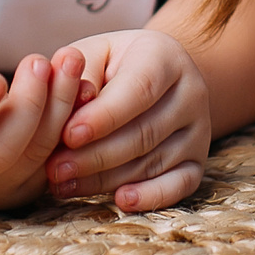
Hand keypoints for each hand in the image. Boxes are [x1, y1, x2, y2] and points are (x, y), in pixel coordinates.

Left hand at [47, 30, 210, 211]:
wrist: (154, 79)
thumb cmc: (111, 65)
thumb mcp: (93, 54)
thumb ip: (79, 73)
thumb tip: (74, 101)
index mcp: (165, 56)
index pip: (139, 89)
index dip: (104, 116)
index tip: (68, 135)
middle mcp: (191, 92)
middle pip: (144, 132)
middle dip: (95, 155)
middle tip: (55, 169)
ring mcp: (199, 129)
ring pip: (153, 162)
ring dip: (106, 179)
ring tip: (65, 184)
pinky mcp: (198, 161)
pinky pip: (180, 186)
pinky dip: (151, 196)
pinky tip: (120, 200)